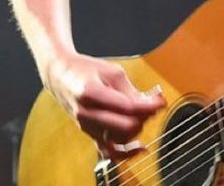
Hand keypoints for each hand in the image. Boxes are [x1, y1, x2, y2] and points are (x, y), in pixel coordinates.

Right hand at [45, 52, 165, 159]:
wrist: (61, 76)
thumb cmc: (86, 70)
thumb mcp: (111, 71)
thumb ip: (130, 89)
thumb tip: (151, 103)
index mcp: (91, 93)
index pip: (127, 107)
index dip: (149, 105)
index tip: (161, 101)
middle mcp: (87, 114)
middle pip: (126, 126)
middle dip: (144, 116)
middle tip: (152, 104)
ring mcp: (86, 126)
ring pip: (120, 138)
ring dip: (137, 127)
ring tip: (143, 113)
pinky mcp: (89, 133)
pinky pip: (108, 151)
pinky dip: (125, 152)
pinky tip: (139, 147)